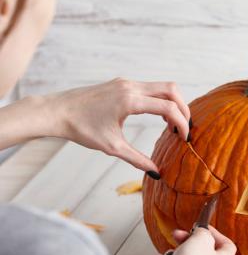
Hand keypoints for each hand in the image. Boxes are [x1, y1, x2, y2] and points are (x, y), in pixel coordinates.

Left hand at [46, 78, 189, 173]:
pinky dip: (160, 100)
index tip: (184, 138)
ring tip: (171, 125)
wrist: (56, 111)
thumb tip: (156, 173)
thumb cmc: (81, 128)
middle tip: (184, 127)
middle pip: (171, 89)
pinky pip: (149, 87)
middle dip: (183, 108)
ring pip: (161, 86)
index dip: (181, 123)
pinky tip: (156, 116)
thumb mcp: (112, 147)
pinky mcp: (121, 83)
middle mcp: (130, 86)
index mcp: (130, 100)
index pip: (168, 108)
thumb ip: (137, 159)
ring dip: (172, 103)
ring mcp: (126, 82)